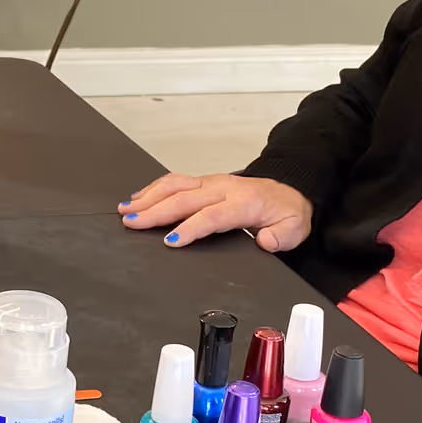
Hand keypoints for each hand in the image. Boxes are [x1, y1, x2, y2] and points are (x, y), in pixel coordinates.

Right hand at [119, 173, 312, 250]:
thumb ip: (281, 237)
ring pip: (175, 186)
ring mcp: (212, 182)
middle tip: (133, 223)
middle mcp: (224, 188)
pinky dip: (154, 188)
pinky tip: (138, 197)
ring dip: (149, 197)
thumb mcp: (294, 229)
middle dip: (155, 211)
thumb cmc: (286, 212)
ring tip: (127, 210)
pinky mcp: (204, 181)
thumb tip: (265, 241)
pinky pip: (176, 181)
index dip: (189, 228)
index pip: (211, 216)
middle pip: (184, 199)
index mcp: (244, 202)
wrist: (289, 189)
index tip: (170, 241)